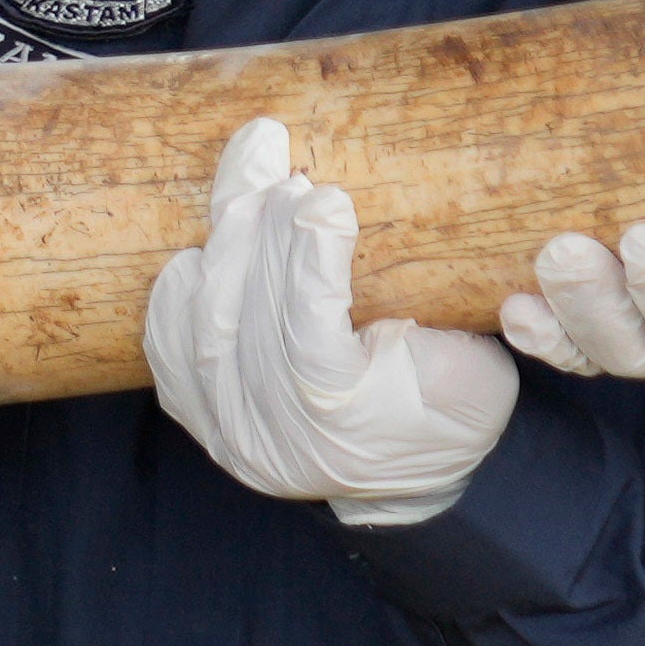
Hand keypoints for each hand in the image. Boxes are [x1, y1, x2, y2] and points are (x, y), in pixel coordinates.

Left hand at [134, 115, 513, 525]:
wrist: (399, 480)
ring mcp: (225, 430)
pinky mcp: (198, 416)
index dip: (310, 263)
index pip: (310, 338)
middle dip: (260, 232)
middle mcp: (273, 437)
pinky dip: (180, 288)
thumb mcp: (476, 378)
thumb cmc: (447, 416)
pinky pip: (168, 343)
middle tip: (280, 165)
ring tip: (248, 181)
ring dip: (223, 244)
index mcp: (348, 424)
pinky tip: (204, 242)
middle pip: (246, 320)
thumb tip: (414, 255)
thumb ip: (446, 332)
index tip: (325, 198)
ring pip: (201, 326)